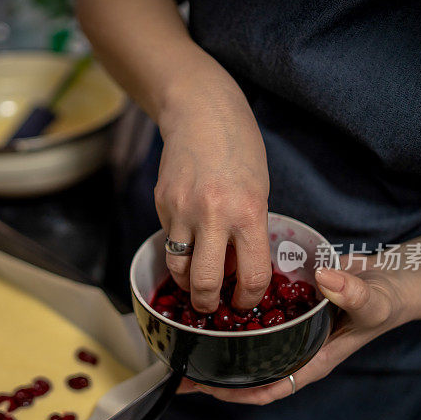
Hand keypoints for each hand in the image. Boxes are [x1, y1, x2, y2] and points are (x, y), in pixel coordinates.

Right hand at [155, 69, 270, 312]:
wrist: (201, 112)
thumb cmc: (240, 150)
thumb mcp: (259, 191)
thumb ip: (248, 231)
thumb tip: (236, 269)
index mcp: (248, 212)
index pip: (252, 275)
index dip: (249, 299)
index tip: (244, 303)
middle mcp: (213, 215)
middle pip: (205, 283)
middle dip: (208, 304)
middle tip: (211, 307)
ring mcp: (182, 210)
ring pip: (178, 268)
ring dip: (187, 283)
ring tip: (196, 282)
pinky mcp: (161, 204)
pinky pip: (170, 240)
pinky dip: (180, 248)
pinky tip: (189, 238)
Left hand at [178, 257, 410, 403]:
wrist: (390, 279)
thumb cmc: (387, 300)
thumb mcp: (375, 300)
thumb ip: (354, 293)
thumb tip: (327, 280)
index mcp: (311, 359)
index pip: (268, 388)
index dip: (236, 393)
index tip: (206, 387)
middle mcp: (293, 348)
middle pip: (247, 371)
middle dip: (213, 373)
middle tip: (179, 365)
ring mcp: (286, 329)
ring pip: (245, 345)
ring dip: (215, 345)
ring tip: (181, 339)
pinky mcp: (283, 308)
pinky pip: (252, 316)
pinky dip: (230, 314)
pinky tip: (206, 302)